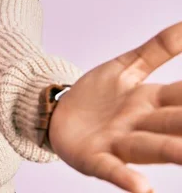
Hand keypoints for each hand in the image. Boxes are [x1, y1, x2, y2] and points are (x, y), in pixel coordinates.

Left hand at [49, 21, 181, 192]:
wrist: (56, 113)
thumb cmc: (98, 95)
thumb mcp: (127, 67)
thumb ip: (158, 49)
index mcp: (152, 101)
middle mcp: (141, 124)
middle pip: (174, 122)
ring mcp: (118, 142)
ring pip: (149, 146)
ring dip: (171, 150)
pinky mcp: (94, 157)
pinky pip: (111, 168)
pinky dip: (125, 177)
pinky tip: (142, 188)